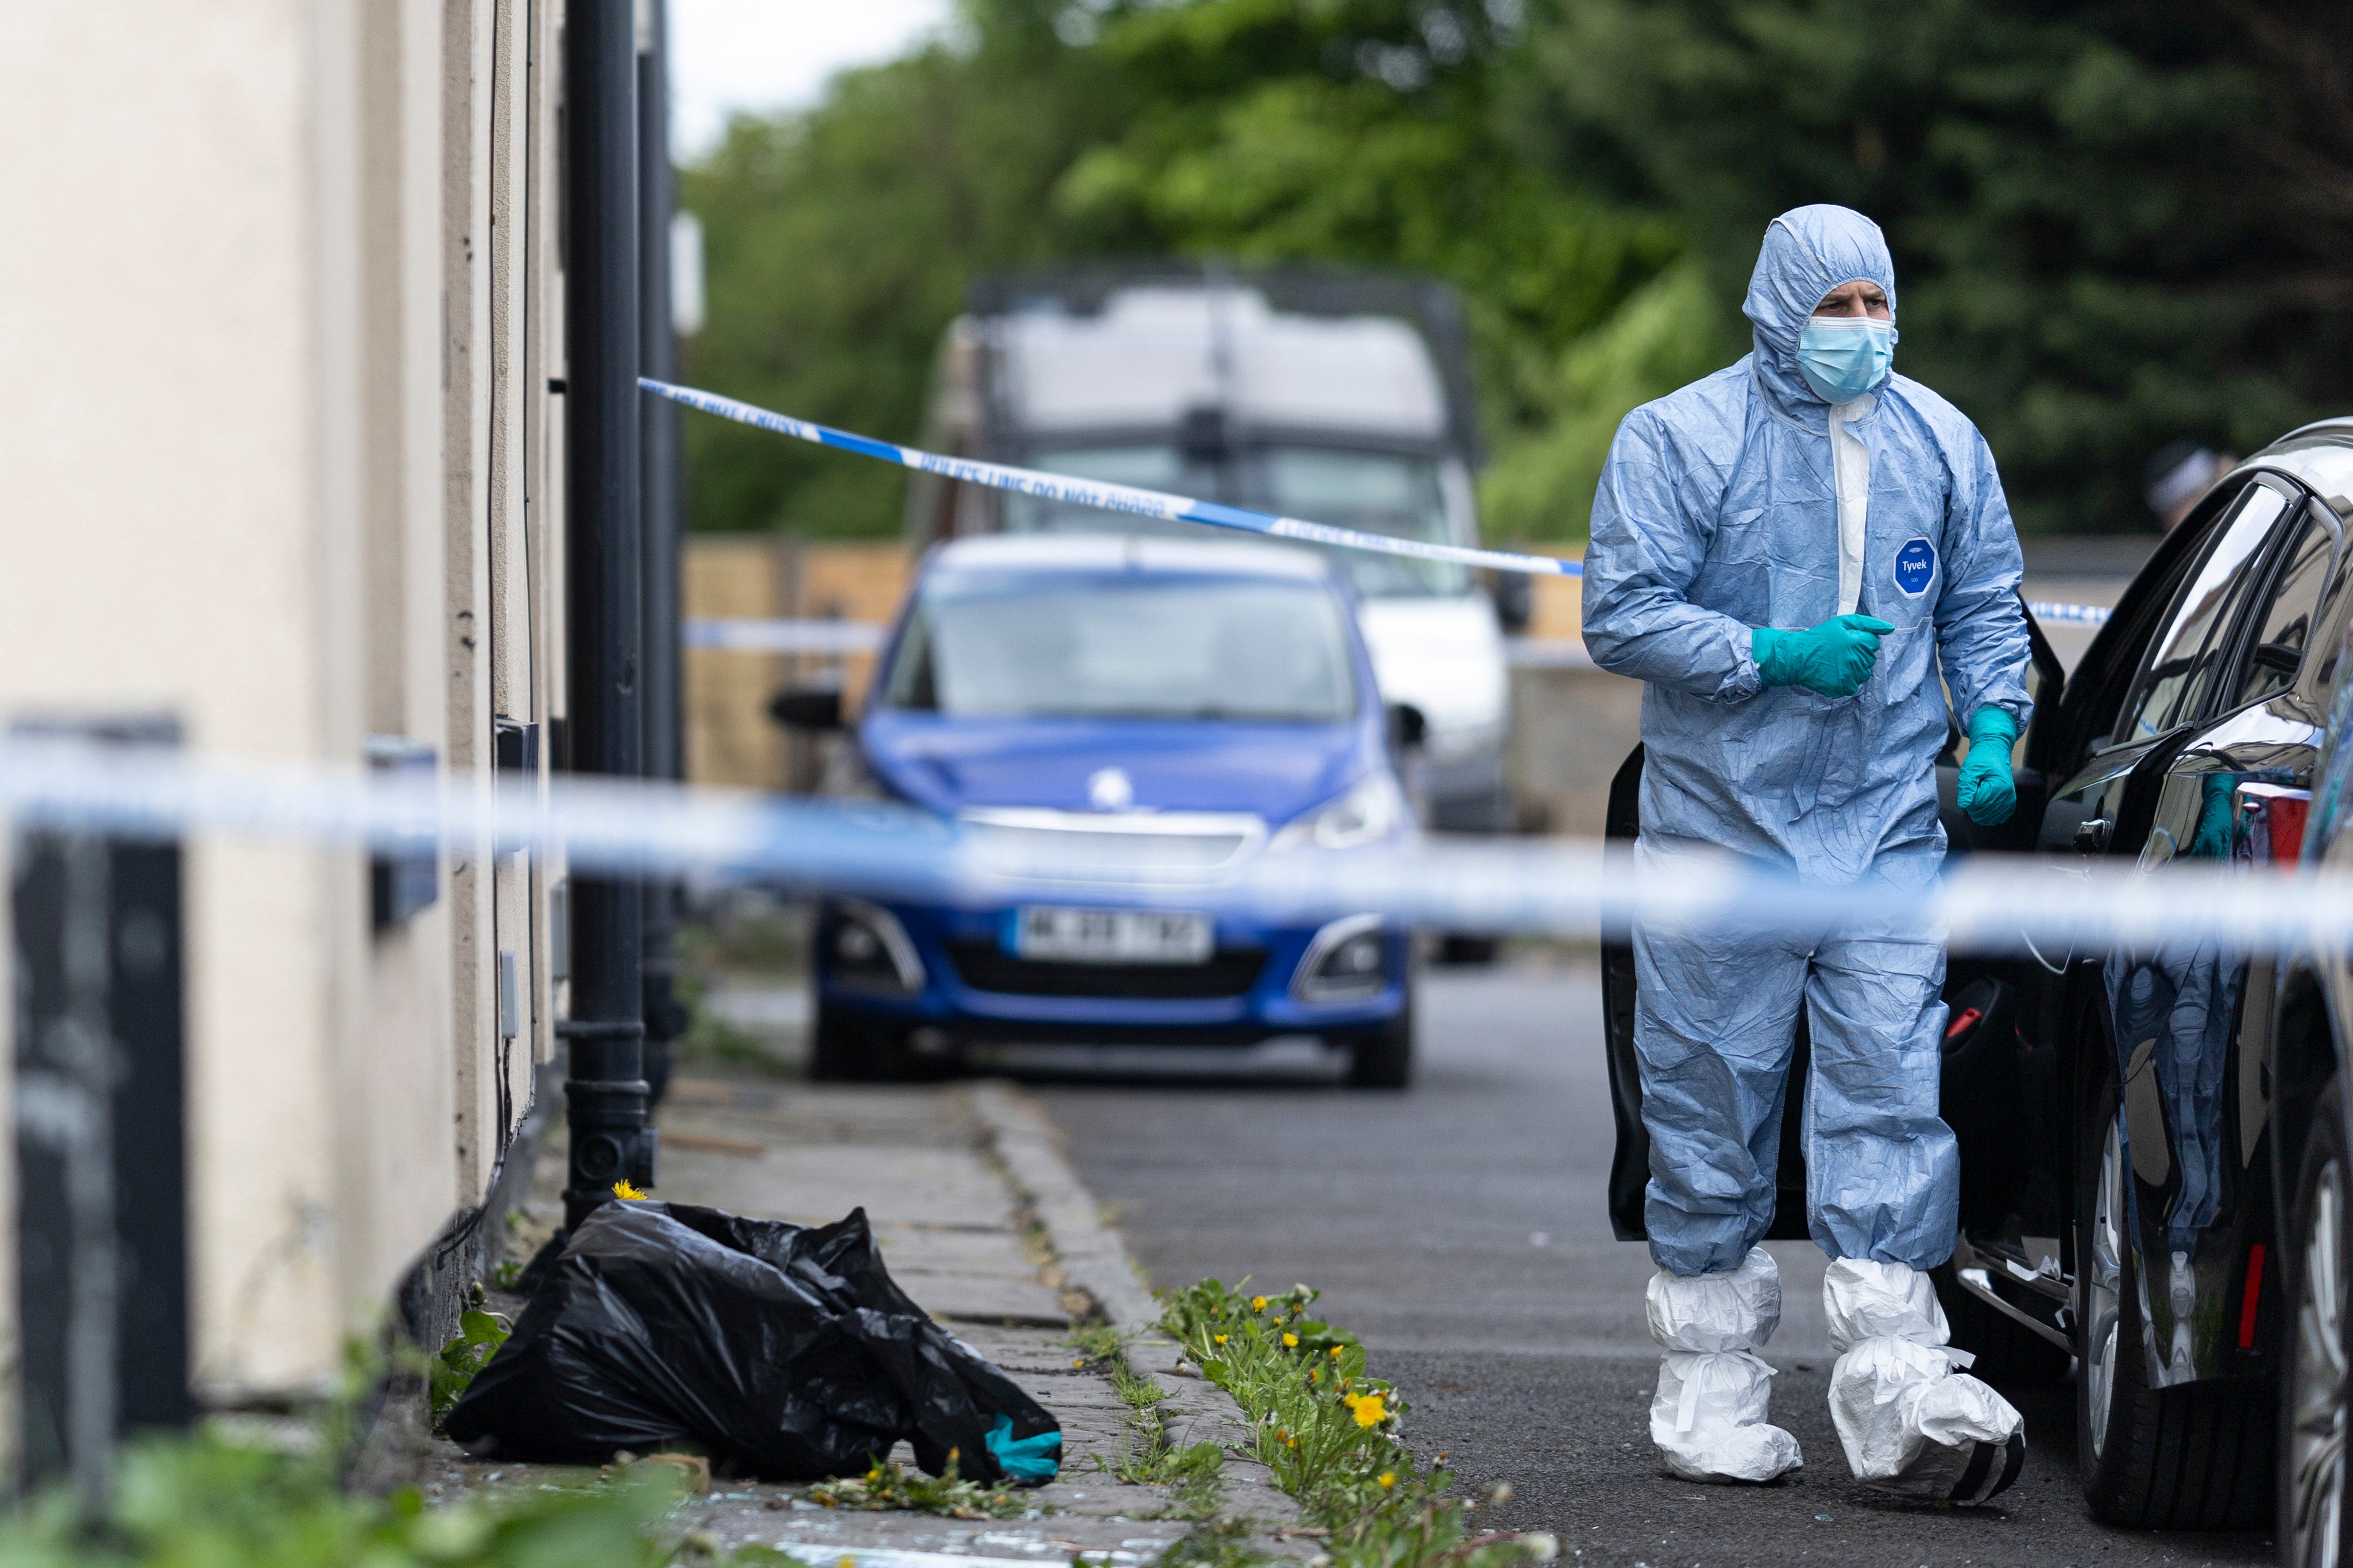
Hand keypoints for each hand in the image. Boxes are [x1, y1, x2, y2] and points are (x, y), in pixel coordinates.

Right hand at [1751, 614, 1894, 697]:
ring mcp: (1850, 676)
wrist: (1797, 657)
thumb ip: (1868, 624)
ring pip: (1864, 674)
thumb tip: (1891, 629)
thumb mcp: (1842, 622)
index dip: (1861, 641)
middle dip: (1859, 655)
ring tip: (1837, 663)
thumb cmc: (1819, 638)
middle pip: (1870, 659)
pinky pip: (1854, 686)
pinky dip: (1846, 681)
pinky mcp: (1842, 688)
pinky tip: (1834, 673)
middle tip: (1841, 652)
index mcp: (1857, 643)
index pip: (1874, 643)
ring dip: (1855, 669)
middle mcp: (1856, 660)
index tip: (1848, 642)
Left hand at [1956, 708, 2017, 826]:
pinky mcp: (2009, 804)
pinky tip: (1985, 801)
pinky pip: (1996, 818)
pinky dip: (1986, 813)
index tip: (1972, 783)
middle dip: (1972, 803)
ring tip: (1981, 792)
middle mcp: (2007, 796)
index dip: (1968, 796)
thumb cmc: (1981, 760)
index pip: (1976, 804)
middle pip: (1981, 812)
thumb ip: (1966, 787)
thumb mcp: (1969, 769)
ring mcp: (2010, 801)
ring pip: (1987, 818)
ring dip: (1978, 807)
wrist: (1995, 753)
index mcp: (1998, 787)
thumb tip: (1963, 805)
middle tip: (1975, 787)